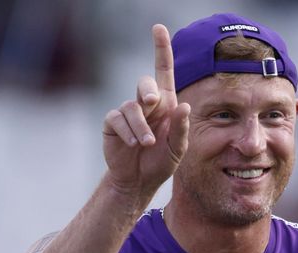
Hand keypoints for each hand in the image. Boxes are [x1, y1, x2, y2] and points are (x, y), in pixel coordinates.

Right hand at [102, 24, 190, 199]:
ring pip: (132, 106)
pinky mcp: (113, 123)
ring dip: (141, 126)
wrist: (139, 180)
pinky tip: (133, 145)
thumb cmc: (161, 161)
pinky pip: (117, 119)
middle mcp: (146, 104)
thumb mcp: (178, 148)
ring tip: (146, 143)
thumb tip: (184, 106)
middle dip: (148, 91)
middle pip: (145, 83)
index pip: (163, 71)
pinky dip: (128, 132)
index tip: (158, 28)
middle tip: (153, 103)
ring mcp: (128, 112)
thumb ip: (181, 127)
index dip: (161, 49)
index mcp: (165, 104)